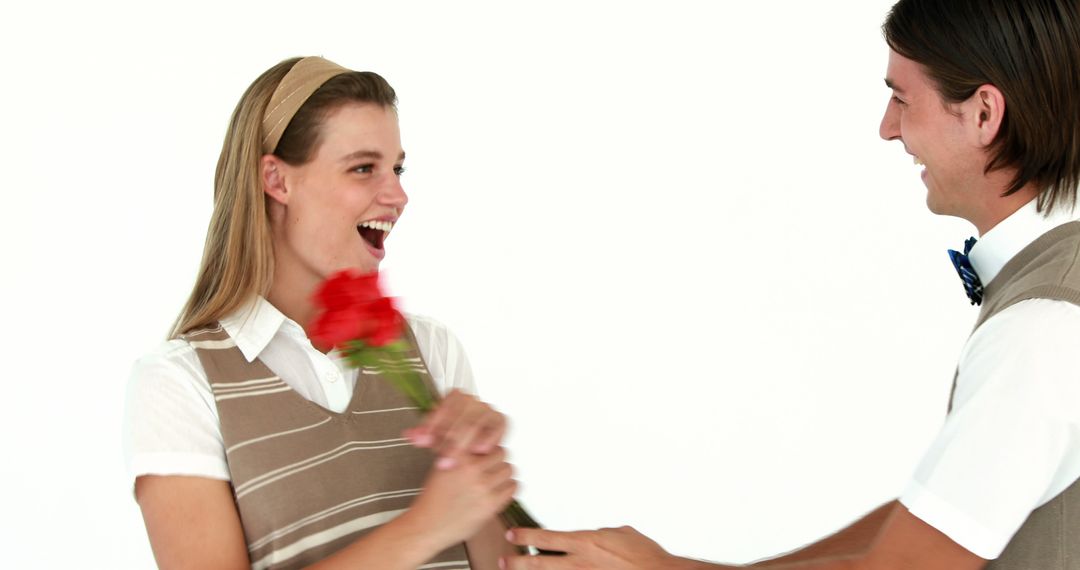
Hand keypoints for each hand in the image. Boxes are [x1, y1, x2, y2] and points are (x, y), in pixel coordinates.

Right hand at [401, 446, 517, 548]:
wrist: (427, 525)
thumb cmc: (433, 499)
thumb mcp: (442, 467)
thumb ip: (461, 456)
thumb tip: (480, 446)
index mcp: (458, 457)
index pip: (486, 441)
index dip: (487, 447)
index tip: (486, 453)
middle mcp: (471, 470)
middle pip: (502, 453)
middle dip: (497, 460)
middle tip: (491, 468)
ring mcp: (482, 486)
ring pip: (509, 470)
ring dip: (503, 474)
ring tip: (494, 480)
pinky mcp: (491, 504)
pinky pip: (512, 487)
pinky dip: (508, 488)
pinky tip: (498, 491)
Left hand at [405, 389, 506, 464]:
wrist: (470, 448)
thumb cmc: (450, 440)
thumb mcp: (434, 436)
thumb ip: (423, 434)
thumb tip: (408, 435)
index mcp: (455, 398)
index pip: (444, 407)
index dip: (433, 424)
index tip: (422, 442)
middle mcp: (473, 401)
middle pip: (459, 416)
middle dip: (448, 440)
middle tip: (440, 459)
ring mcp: (488, 409)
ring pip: (475, 423)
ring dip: (464, 443)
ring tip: (454, 460)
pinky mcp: (500, 421)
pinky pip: (497, 427)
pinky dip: (488, 438)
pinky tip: (479, 451)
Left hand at [502, 526, 689, 569]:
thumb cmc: (645, 555)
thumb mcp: (621, 533)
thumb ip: (601, 534)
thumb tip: (594, 535)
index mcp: (586, 542)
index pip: (547, 537)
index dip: (527, 536)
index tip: (512, 535)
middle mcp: (580, 562)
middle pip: (540, 562)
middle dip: (518, 562)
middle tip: (502, 560)